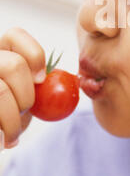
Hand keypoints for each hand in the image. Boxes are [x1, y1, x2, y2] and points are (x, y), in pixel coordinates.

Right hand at [0, 28, 45, 148]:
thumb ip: (41, 84)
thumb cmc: (10, 116)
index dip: (34, 55)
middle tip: (24, 111)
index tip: (41, 80)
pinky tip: (4, 141)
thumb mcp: (28, 97)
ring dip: (13, 119)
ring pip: (1, 90)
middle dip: (26, 95)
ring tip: (11, 133)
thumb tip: (76, 82)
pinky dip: (5, 131)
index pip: (15, 35)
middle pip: (14, 65)